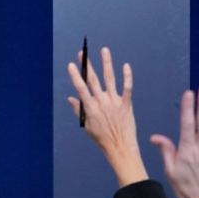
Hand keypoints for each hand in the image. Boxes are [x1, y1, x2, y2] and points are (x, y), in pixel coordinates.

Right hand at [66, 46, 146, 186]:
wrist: (120, 147)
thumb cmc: (102, 138)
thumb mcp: (86, 126)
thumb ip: (79, 110)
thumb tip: (70, 98)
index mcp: (91, 108)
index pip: (81, 88)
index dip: (76, 76)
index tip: (72, 65)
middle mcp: (102, 102)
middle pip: (93, 80)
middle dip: (87, 65)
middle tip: (83, 52)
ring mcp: (115, 102)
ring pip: (110, 79)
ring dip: (107, 63)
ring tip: (104, 50)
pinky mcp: (126, 104)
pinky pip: (127, 88)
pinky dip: (127, 76)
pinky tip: (126, 66)